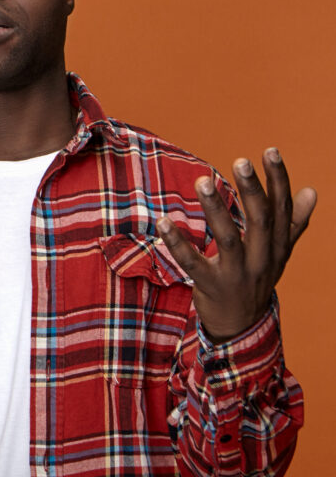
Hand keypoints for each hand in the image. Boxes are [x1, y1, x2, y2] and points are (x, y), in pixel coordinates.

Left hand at [158, 148, 316, 342]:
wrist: (242, 325)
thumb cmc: (256, 278)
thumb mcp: (278, 253)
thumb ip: (294, 223)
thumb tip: (312, 191)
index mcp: (278, 247)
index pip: (282, 209)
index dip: (278, 179)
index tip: (270, 151)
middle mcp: (262, 260)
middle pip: (261, 221)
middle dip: (251, 189)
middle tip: (240, 161)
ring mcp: (237, 275)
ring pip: (228, 239)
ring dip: (215, 209)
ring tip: (202, 181)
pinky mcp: (211, 286)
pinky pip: (193, 263)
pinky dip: (178, 243)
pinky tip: (164, 222)